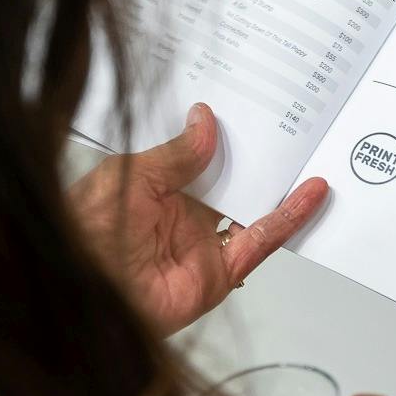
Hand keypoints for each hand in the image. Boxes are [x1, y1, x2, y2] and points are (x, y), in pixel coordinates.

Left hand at [69, 103, 327, 334]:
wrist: (80, 291)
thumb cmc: (86, 234)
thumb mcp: (129, 176)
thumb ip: (176, 154)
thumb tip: (206, 121)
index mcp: (154, 189)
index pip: (199, 156)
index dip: (224, 133)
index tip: (253, 105)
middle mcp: (181, 216)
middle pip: (232, 181)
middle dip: (259, 155)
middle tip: (295, 121)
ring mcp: (201, 245)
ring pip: (253, 210)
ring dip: (282, 185)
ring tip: (315, 152)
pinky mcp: (218, 274)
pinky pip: (259, 242)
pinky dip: (288, 218)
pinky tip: (309, 194)